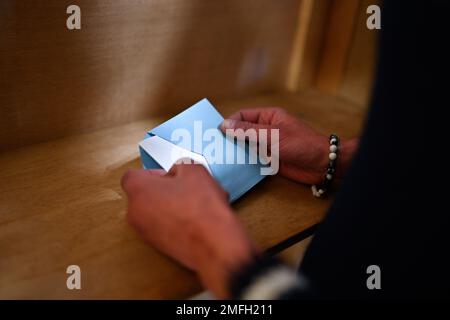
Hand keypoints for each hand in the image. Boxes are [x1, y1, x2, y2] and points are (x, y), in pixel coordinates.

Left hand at [121, 163, 256, 297]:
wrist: (215, 245)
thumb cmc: (202, 208)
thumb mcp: (194, 170)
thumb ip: (179, 166)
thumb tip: (176, 174)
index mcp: (139, 191)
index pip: (133, 175)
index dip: (154, 173)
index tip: (171, 175)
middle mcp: (135, 213)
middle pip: (144, 194)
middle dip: (162, 189)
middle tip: (185, 189)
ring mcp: (145, 233)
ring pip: (153, 212)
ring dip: (169, 206)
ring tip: (194, 206)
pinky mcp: (158, 247)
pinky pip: (162, 227)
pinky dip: (174, 222)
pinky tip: (195, 221)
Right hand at [221, 107, 356, 184]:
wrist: (321, 164)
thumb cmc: (301, 144)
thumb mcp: (272, 134)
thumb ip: (248, 130)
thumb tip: (225, 125)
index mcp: (268, 117)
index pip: (242, 116)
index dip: (229, 123)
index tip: (216, 133)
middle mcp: (265, 130)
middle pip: (241, 131)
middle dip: (229, 138)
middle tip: (214, 146)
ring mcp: (266, 145)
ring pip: (245, 146)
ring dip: (235, 151)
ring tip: (220, 156)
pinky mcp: (268, 160)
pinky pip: (251, 159)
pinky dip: (243, 162)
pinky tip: (233, 165)